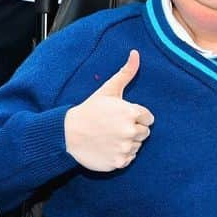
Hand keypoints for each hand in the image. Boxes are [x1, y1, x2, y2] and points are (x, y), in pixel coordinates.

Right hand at [64, 49, 153, 171]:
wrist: (68, 134)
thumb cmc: (90, 110)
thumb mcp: (108, 90)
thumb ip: (126, 73)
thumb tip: (136, 53)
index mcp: (131, 112)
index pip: (148, 118)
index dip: (136, 116)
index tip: (121, 117)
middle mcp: (130, 131)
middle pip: (145, 133)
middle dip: (133, 129)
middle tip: (114, 127)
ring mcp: (125, 148)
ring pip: (137, 146)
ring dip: (127, 142)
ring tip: (110, 137)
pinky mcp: (119, 162)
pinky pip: (129, 159)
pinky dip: (121, 155)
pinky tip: (108, 148)